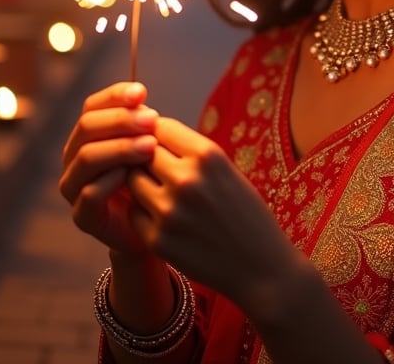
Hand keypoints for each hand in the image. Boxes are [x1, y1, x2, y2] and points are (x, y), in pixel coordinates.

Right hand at [59, 82, 160, 257]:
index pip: (93, 106)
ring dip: (119, 147)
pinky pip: (89, 193)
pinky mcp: (83, 216)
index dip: (115, 96)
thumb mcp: (152, 143)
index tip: (143, 93)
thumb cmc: (154, 176)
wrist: (156, 225)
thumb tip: (141, 97)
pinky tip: (133, 174)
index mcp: (89, 134)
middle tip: (152, 120)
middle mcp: (75, 157)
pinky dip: (111, 180)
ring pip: (86, 157)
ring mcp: (74, 187)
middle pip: (87, 127)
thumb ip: (143, 123)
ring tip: (150, 146)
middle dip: (121, 120)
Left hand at [126, 117, 302, 311]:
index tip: (160, 143)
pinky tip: (164, 218)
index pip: (162, 127)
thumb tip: (150, 135)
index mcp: (208, 155)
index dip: (157, 133)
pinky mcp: (157, 240)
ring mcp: (169, 211)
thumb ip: (191, 153)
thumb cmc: (245, 213)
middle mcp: (186, 179)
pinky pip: (134, 213)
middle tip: (158, 171)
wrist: (261, 266)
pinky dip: (143, 213)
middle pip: (142, 153)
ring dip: (142, 184)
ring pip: (132, 182)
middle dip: (146, 159)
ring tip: (161, 194)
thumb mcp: (226, 170)